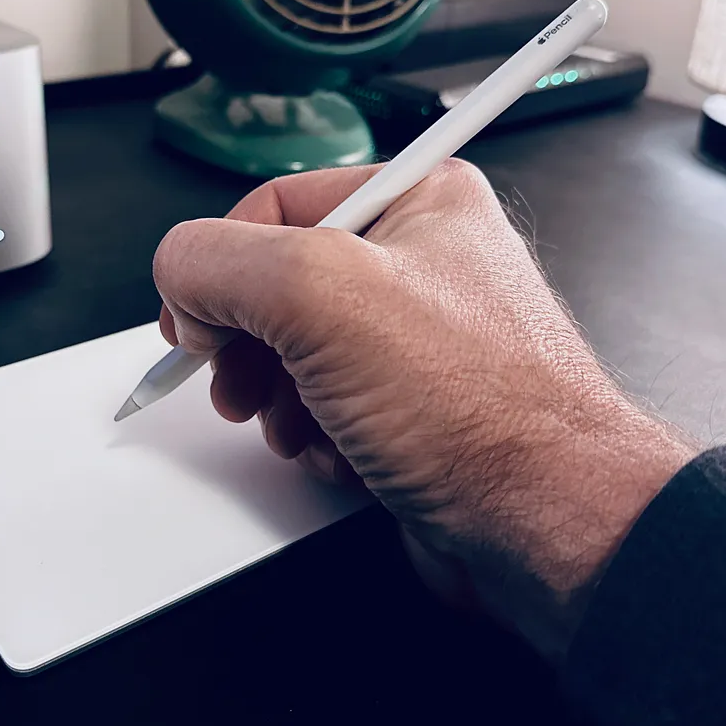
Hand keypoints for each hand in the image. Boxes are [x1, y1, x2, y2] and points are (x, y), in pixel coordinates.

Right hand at [153, 160, 697, 657]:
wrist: (546, 527)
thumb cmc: (483, 412)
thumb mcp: (321, 297)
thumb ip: (221, 262)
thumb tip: (180, 269)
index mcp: (417, 199)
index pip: (274, 204)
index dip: (221, 266)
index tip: (196, 322)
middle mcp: (422, 261)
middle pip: (277, 286)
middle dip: (249, 347)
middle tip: (242, 382)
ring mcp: (418, 340)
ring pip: (295, 355)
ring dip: (282, 400)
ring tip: (307, 425)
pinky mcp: (413, 406)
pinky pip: (326, 406)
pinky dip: (318, 436)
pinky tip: (345, 454)